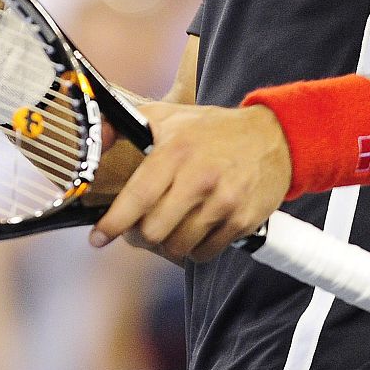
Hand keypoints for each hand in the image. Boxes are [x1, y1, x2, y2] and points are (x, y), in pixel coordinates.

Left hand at [90, 102, 290, 262]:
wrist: (274, 137)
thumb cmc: (211, 129)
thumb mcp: (166, 116)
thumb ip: (124, 125)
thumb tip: (95, 137)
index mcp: (176, 152)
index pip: (137, 197)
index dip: (113, 223)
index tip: (98, 238)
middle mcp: (199, 179)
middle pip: (154, 231)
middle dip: (138, 236)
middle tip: (136, 230)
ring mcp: (224, 202)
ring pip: (178, 247)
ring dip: (166, 245)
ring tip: (166, 229)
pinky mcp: (243, 221)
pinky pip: (206, 253)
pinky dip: (194, 249)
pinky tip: (194, 230)